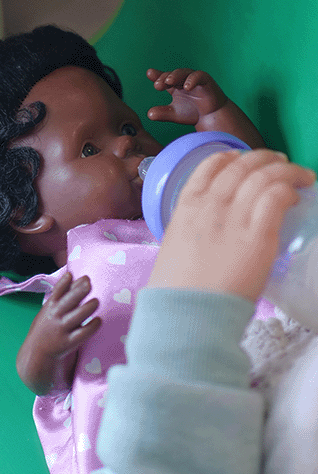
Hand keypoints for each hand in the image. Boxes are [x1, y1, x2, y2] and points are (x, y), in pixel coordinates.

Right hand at [16, 273, 100, 394]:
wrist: (37, 353)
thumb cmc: (47, 327)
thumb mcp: (49, 310)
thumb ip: (62, 295)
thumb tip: (75, 276)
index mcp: (50, 306)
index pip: (57, 292)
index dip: (64, 283)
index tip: (71, 274)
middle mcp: (55, 316)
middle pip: (68, 301)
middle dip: (78, 291)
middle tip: (88, 282)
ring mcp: (61, 329)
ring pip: (76, 316)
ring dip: (87, 308)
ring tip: (96, 301)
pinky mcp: (69, 343)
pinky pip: (82, 334)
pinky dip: (92, 327)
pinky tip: (98, 321)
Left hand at [146, 67, 265, 147]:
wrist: (212, 116)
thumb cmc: (193, 113)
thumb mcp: (175, 114)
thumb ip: (163, 113)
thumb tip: (149, 114)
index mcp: (174, 86)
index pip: (164, 78)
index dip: (157, 75)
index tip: (149, 73)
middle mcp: (183, 80)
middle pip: (172, 74)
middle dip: (164, 78)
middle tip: (157, 85)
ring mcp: (195, 79)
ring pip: (184, 73)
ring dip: (176, 76)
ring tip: (169, 82)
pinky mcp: (206, 80)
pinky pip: (199, 76)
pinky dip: (192, 80)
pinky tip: (187, 86)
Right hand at [147, 149, 315, 302]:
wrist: (185, 315)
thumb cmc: (175, 292)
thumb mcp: (173, 249)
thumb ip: (191, 233)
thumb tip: (206, 236)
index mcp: (186, 209)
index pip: (209, 166)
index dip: (230, 157)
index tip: (242, 158)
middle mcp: (209, 207)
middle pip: (241, 166)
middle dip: (263, 158)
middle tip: (279, 162)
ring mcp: (234, 220)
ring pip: (263, 176)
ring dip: (285, 170)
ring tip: (300, 175)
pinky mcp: (258, 237)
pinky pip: (276, 198)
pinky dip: (288, 190)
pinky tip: (296, 195)